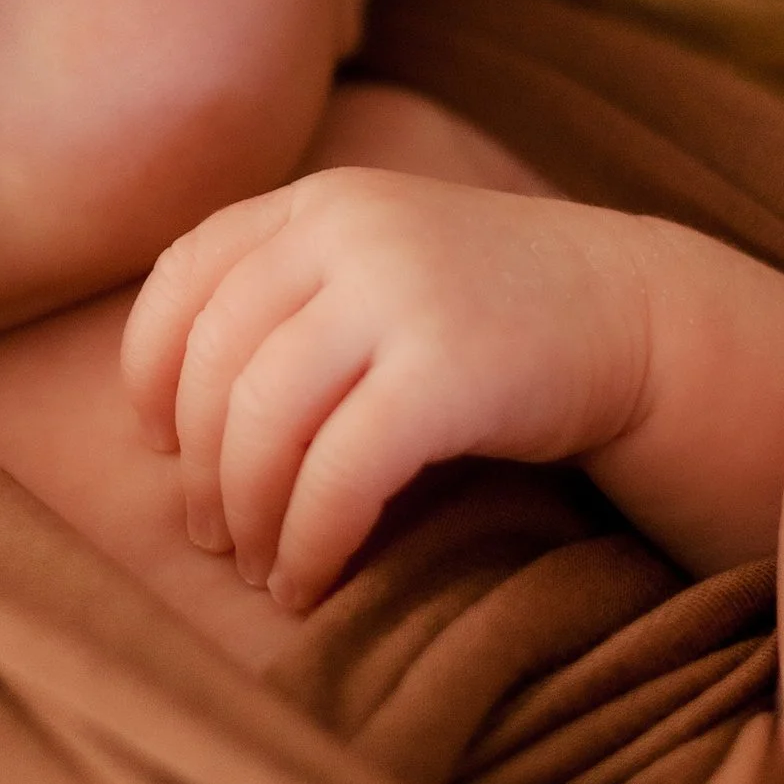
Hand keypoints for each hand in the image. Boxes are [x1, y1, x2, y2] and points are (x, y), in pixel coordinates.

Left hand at [120, 170, 653, 612]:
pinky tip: (310, 581)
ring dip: (247, 517)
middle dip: (199, 470)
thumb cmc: (483, 315)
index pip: (182, 282)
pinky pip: (338, 477)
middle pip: (214, 370)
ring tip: (258, 568)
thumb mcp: (376, 266)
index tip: (156, 446)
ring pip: (263, 426)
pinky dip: (309, 543)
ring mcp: (397, 294)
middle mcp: (346, 230)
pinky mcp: (446, 372)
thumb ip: (283, 297)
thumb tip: (159, 413)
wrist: (635, 317)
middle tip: (212, 535)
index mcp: (316, 201)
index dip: (148, 375)